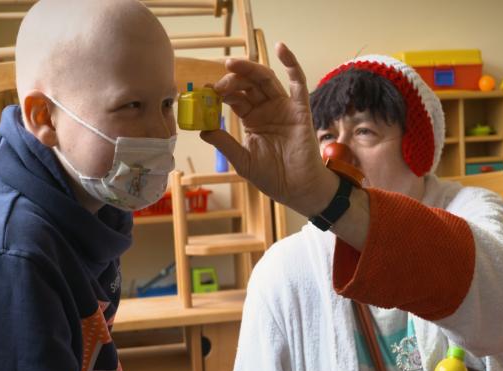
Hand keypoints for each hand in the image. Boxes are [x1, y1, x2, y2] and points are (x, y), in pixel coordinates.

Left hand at [200, 43, 337, 217]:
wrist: (297, 189)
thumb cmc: (273, 177)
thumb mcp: (242, 160)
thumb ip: (224, 143)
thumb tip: (202, 129)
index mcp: (252, 119)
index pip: (235, 98)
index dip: (220, 92)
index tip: (205, 90)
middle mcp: (267, 109)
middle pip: (248, 85)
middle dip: (231, 80)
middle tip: (218, 83)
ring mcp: (284, 108)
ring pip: (265, 80)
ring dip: (250, 69)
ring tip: (232, 65)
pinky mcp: (300, 110)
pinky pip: (298, 83)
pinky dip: (291, 63)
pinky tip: (281, 48)